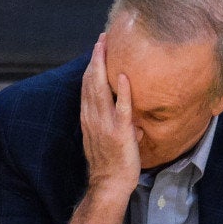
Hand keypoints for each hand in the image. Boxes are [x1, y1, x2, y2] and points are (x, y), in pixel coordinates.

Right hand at [80, 33, 139, 193]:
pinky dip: (121, 91)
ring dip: (103, 66)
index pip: (87, 86)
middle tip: (101, 39)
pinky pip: (120, 108)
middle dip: (95, 58)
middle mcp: (93, 117)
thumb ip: (119, 127)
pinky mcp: (119, 132)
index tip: (97, 49)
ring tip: (106, 47)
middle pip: (90, 82)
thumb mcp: (109, 140)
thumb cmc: (112, 164)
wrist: (110, 184)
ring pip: (100, 89)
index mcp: (89, 118)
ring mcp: (105, 124)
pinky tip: (123, 76)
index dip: (91, 66)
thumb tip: (135, 123)